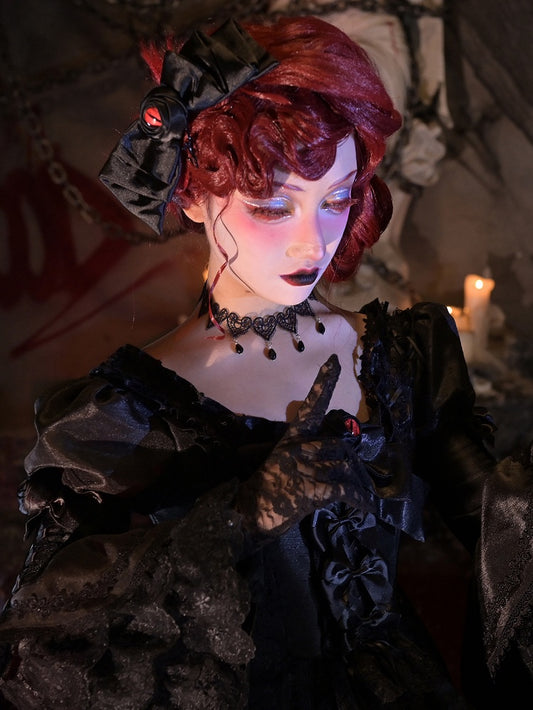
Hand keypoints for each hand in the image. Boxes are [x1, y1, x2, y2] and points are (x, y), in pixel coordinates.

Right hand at [235, 355, 357, 536]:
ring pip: (346, 466)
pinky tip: (368, 507)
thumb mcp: (282, 465)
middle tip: (357, 480)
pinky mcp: (313, 489)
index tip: (334, 361)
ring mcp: (305, 468)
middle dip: (351, 464)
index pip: (311, 407)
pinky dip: (362, 500)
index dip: (323, 384)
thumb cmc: (265, 493)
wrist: (248, 515)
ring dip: (358, 483)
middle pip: (340, 446)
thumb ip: (306, 456)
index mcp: (291, 439)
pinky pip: (347, 490)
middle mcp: (298, 448)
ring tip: (361, 496)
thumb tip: (337, 460)